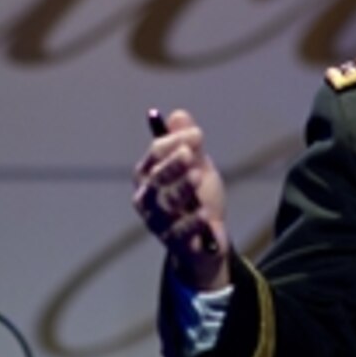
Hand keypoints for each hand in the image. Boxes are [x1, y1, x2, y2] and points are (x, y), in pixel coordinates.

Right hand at [133, 109, 230, 289]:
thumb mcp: (197, 166)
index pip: (155, 154)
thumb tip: (178, 114)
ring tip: (197, 176)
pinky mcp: (173, 242)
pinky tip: (203, 213)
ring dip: (181, 188)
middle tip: (188, 154)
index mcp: (150, 174)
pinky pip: (179, 232)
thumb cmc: (197, 197)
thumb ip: (189, 143)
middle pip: (155, 179)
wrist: (208, 236)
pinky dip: (191, 222)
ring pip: (165, 204)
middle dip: (171, 165)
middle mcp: (147, 197)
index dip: (174, 142)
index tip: (197, 135)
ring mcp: (158, 221)